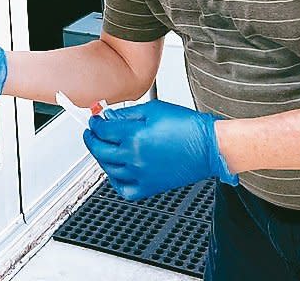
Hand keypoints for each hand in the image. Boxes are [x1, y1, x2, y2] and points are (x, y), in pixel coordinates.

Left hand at [82, 99, 237, 200]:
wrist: (208, 146)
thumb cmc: (187, 126)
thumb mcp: (153, 110)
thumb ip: (126, 114)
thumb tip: (109, 117)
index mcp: (134, 136)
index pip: (103, 130)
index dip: (95, 123)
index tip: (95, 119)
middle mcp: (135, 158)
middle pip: (101, 150)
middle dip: (92, 139)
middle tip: (91, 132)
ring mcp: (142, 174)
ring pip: (109, 169)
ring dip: (101, 157)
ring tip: (102, 147)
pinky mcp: (151, 186)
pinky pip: (125, 189)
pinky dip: (116, 181)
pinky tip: (115, 171)